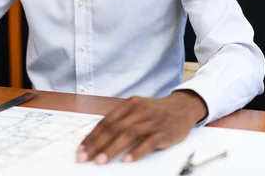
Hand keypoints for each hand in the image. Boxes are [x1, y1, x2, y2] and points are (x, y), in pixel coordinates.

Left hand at [77, 90, 207, 164]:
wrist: (183, 107)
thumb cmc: (156, 111)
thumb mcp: (137, 109)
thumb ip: (121, 120)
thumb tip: (98, 138)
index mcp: (130, 104)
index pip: (106, 121)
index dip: (92, 136)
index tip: (81, 149)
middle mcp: (139, 111)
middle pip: (114, 128)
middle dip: (97, 144)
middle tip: (85, 157)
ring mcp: (152, 121)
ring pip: (129, 134)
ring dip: (112, 149)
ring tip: (101, 161)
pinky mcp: (163, 131)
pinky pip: (148, 142)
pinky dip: (137, 151)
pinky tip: (127, 160)